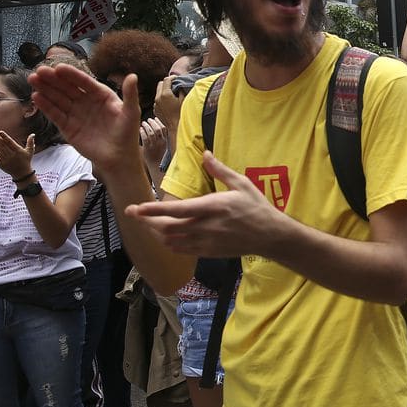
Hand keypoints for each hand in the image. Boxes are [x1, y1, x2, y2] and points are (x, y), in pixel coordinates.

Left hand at [0, 130, 34, 178]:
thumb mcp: (30, 151)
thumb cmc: (26, 161)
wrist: (22, 174)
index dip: (5, 137)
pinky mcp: (1, 164)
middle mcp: (12, 155)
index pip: (10, 142)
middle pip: (2, 145)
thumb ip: (30, 142)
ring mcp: (6, 160)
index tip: (0, 132)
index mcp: (18, 151)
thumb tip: (33, 134)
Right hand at [29, 64, 142, 174]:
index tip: (58, 68)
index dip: (71, 75)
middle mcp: (87, 102)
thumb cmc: (128, 134)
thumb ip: (130, 94)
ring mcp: (76, 114)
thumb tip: (133, 75)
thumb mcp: (131, 112)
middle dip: (53, 79)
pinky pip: (55, 114)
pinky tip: (36, 97)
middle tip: (39, 71)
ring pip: (58, 99)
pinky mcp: (68, 127)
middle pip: (68, 88)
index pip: (84, 82)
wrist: (118, 158)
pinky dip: (46, 106)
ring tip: (33, 79)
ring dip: (46, 89)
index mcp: (101, 95)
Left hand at [126, 151, 281, 257]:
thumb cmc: (257, 207)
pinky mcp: (208, 252)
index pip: (177, 210)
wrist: (270, 236)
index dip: (153, 210)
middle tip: (136, 214)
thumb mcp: (242, 184)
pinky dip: (170, 242)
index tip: (136, 208)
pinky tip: (167, 235)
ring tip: (149, 222)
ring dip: (157, 232)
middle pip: (167, 228)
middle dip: (147, 221)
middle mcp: (207, 226)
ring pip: (171, 241)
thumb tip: (206, 154)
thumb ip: (220, 170)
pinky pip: (181, 250)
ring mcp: (206, 242)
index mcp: (213, 207)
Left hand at [139, 118, 169, 170]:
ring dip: (147, 126)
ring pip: (151, 132)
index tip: (155, 118)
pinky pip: (145, 138)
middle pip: (158, 129)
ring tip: (143, 124)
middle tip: (148, 120)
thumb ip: (163, 138)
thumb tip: (158, 128)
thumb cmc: (160, 157)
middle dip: (152, 122)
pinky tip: (140, 130)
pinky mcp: (148, 149)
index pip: (165, 128)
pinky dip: (142, 132)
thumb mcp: (166, 147)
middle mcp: (162, 143)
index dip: (159, 122)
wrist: (158, 168)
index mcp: (167, 141)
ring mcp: (155, 146)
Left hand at [154, 77, 181, 130]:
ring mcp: (155, 104)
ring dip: (164, 91)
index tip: (177, 78)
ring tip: (172, 94)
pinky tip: (169, 103)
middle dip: (167, 83)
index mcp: (165, 94)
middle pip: (160, 84)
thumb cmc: (182, 114)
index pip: (167, 80)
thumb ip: (181, 90)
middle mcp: (158, 98)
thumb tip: (180, 84)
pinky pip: (157, 100)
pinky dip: (162, 98)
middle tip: (174, 84)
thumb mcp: (184, 100)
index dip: (172, 77)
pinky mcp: (155, 109)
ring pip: (158, 92)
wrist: (176, 127)